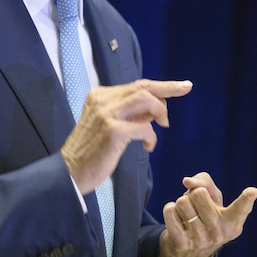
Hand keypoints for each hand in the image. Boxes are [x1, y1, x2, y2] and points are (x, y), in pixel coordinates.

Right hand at [60, 79, 192, 192]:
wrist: (70, 171)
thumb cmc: (90, 151)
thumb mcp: (106, 124)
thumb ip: (127, 113)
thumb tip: (152, 109)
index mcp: (98, 96)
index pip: (135, 85)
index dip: (161, 85)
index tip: (181, 85)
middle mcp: (101, 100)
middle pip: (143, 87)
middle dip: (169, 88)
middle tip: (187, 89)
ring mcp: (106, 114)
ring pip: (146, 100)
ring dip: (160, 112)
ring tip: (162, 127)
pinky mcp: (113, 130)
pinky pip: (145, 127)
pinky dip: (152, 137)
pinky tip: (148, 147)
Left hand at [159, 172, 256, 256]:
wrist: (187, 248)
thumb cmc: (202, 214)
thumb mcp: (210, 197)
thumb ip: (204, 182)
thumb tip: (188, 181)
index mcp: (232, 222)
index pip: (240, 209)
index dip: (246, 199)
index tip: (253, 191)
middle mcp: (220, 233)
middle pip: (198, 193)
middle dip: (192, 194)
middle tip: (195, 207)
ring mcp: (200, 240)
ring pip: (182, 202)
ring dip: (180, 204)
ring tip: (187, 215)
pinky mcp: (181, 244)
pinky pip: (169, 211)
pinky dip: (169, 210)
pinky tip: (177, 221)